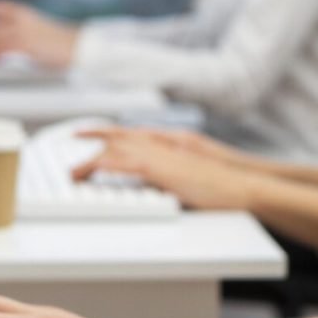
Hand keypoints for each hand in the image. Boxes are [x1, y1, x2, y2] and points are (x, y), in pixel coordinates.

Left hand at [0, 0, 78, 68]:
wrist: (79, 46)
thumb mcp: (42, 33)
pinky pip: (1, 48)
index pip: (0, 7)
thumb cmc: (65, 43)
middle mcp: (23, 19)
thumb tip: (15, 45)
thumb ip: (26, 34)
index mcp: (28, 14)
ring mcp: (23, 30)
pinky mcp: (25, 43)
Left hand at [73, 128, 255, 209]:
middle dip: (96, 136)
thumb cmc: (224, 185)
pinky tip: (91, 173)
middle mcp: (165, 144)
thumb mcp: (194, 174)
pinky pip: (126, 166)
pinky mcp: (163, 171)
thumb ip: (174, 172)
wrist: (243, 186)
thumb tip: (158, 178)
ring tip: (74, 172)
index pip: (136, 133)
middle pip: (122, 136)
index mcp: (173, 143)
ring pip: (119, 151)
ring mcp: (163, 156)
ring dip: (93, 160)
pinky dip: (106, 167)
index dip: (112, 131)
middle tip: (74, 137)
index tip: (95, 132)